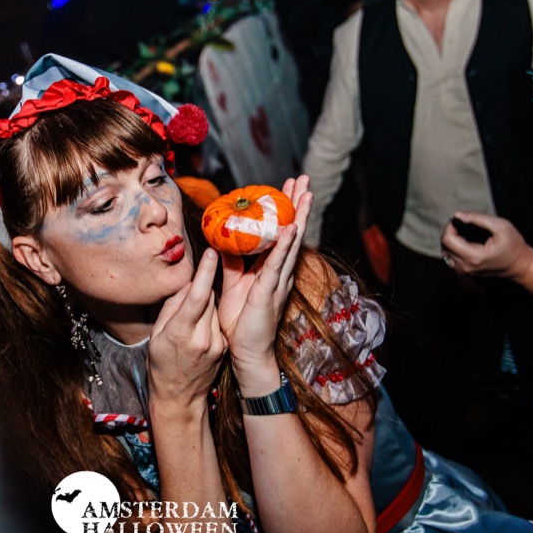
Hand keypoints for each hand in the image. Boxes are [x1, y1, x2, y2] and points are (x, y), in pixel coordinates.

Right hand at [148, 248, 226, 417]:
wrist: (179, 396)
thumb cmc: (161, 364)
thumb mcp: (156, 334)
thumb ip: (172, 307)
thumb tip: (188, 285)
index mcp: (180, 333)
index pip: (198, 296)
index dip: (205, 272)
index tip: (211, 252)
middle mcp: (202, 338)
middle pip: (208, 298)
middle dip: (201, 289)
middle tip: (189, 291)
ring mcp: (216, 344)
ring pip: (215, 308)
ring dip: (205, 305)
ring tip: (190, 319)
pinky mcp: (224, 347)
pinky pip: (218, 321)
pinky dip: (209, 318)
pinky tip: (199, 329)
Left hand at [217, 176, 312, 391]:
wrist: (246, 353)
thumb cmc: (241, 324)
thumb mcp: (232, 286)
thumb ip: (232, 264)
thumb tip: (225, 243)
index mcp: (270, 269)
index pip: (280, 234)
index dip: (285, 210)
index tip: (286, 187)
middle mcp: (279, 272)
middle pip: (292, 232)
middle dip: (298, 204)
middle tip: (304, 179)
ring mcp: (277, 281)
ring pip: (291, 243)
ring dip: (299, 216)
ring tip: (307, 193)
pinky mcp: (270, 292)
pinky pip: (278, 264)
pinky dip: (286, 245)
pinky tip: (292, 227)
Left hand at [441, 212, 532, 279]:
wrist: (519, 265)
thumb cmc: (513, 245)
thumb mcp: (501, 226)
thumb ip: (478, 218)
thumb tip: (457, 215)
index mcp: (474, 256)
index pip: (447, 240)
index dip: (449, 227)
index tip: (457, 221)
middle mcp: (466, 267)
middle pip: (444, 246)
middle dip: (450, 233)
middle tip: (461, 226)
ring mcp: (464, 272)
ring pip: (445, 253)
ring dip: (450, 241)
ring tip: (463, 234)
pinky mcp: (464, 273)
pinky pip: (450, 259)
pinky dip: (453, 249)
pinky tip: (463, 243)